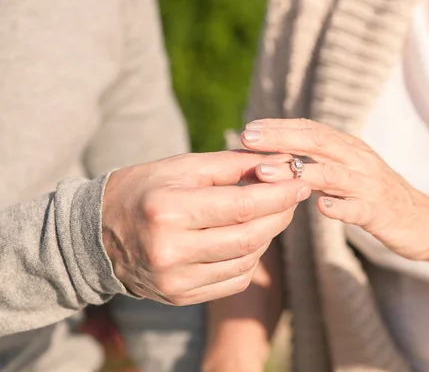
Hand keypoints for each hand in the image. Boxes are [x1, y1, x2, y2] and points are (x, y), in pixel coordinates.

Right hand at [101, 151, 309, 304]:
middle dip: (281, 214)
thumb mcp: (182, 167)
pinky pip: (234, 279)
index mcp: (167, 210)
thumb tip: (282, 164)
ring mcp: (174, 280)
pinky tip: (249, 237)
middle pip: (250, 236)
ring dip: (268, 235)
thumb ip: (233, 165)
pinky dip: (251, 257)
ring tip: (270, 212)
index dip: (279, 195)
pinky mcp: (180, 296)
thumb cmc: (143, 189)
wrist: (96, 234)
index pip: (242, 206)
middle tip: (293, 195)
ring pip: (246, 260)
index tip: (301, 181)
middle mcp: (170, 250)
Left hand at [241, 119, 428, 261]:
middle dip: (280, 138)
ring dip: (297, 172)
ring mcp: (370, 186)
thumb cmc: (377, 197)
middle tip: (247, 138)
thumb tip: (277, 160)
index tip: (248, 129)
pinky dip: (339, 207)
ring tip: (265, 173)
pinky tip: (320, 208)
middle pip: (317, 141)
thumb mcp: (349, 173)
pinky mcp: (379, 212)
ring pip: (331, 173)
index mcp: (349, 149)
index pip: (311, 129)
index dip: (279, 127)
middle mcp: (359, 160)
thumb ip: (319, 164)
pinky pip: (357, 209)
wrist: (426, 222)